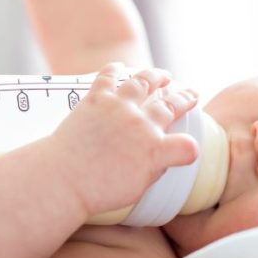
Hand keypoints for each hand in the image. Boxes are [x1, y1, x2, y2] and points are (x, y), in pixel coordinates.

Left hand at [44, 62, 200, 216]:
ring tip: (163, 75)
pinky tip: (119, 66)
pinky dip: (114, 70)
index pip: (186, 146)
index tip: (189, 148)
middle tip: (191, 93)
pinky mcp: (97, 99)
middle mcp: (142, 124)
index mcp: (155, 150)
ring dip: (156, 77)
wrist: (65, 178)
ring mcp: (120, 108)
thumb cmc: (98, 190)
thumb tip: (157, 160)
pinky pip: (108, 77)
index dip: (190, 147)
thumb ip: (151, 170)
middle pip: (170, 105)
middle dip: (184, 98)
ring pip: (144, 83)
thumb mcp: (136, 189)